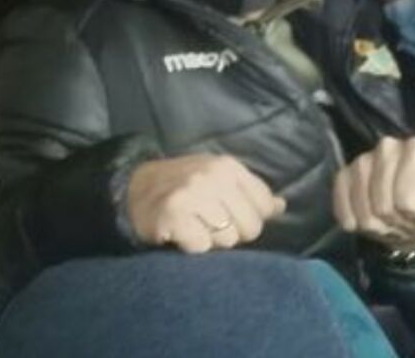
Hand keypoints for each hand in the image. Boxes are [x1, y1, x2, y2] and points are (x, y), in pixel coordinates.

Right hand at [126, 154, 285, 252]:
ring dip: (211, 241)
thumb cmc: (183, 186)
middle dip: (233, 234)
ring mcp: (193, 194)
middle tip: (209, 225)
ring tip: (195, 227)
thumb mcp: (218, 179)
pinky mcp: (174, 214)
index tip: (231, 216)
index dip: (250, 218)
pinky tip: (181, 234)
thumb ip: (250, 192)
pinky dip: (191, 246)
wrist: (133, 189)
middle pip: (249, 227)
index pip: (264, 206)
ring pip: (227, 240)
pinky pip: (201, 246)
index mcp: (229, 167)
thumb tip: (281, 207)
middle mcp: (214, 176)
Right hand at [333, 137, 414, 250]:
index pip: (406, 200)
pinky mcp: (342, 175)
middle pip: (383, 206)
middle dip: (398, 223)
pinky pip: (342, 206)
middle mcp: (387, 146)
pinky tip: (367, 219)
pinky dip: (355, 221)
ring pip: (363, 210)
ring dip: (379, 226)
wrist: (410, 224)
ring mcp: (361, 159)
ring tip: (392, 221)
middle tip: (408, 220)